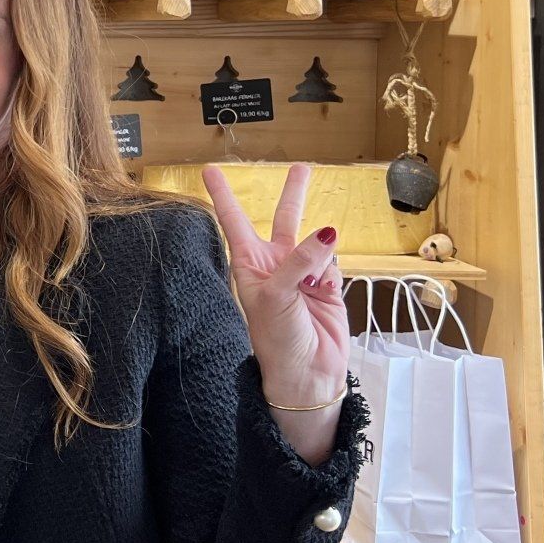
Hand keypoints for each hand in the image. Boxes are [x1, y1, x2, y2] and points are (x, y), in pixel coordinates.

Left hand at [201, 163, 349, 410]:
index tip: (209, 170)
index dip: (222, 194)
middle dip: (295, 194)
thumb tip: (327, 232)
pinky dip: (331, 275)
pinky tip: (324, 294)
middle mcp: (275, 265)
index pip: (233, 220)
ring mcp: (303, 274)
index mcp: (249, 265)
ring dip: (317, 257)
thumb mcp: (277, 296)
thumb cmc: (277, 339)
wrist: (306, 375)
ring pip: (317, 243)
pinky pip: (334, 264)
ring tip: (311, 288)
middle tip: (303, 167)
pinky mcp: (328, 285)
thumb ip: (300, 260)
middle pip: (285, 219)